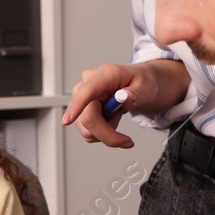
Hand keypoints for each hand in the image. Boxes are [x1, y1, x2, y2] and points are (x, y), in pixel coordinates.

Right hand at [62, 60, 187, 148]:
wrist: (138, 86)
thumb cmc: (141, 83)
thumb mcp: (146, 86)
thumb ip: (136, 93)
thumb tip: (126, 98)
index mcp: (105, 74)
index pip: (87, 91)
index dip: (77, 106)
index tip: (68, 120)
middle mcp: (87, 84)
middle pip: (87, 118)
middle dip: (107, 133)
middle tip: (126, 139)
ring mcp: (82, 98)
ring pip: (86, 129)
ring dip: (106, 132)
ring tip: (118, 116)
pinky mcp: (81, 110)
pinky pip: (88, 132)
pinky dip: (103, 133)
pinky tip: (111, 120)